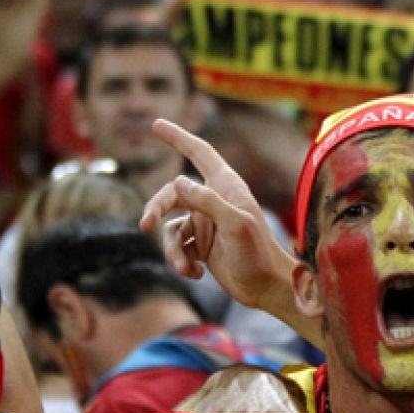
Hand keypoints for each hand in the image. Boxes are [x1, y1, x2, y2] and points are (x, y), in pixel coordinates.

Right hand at [139, 120, 296, 307]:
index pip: (199, 152)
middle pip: (172, 193)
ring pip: (172, 227)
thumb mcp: (235, 224)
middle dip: (156, 208)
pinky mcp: (202, 247)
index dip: (178, 137)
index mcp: (226, 186)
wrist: (268, 289)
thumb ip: (207, 201)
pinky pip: (178, 248)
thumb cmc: (258, 254)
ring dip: (172, 249)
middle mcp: (214, 201)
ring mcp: (206, 224)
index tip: (156, 124)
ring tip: (185, 267)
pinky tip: (196, 274)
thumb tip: (177, 181)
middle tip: (145, 224)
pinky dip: (181, 262)